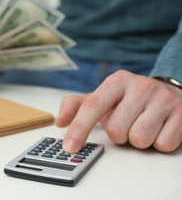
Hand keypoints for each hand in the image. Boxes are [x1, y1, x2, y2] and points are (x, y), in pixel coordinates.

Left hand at [56, 70, 181, 152]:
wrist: (169, 92)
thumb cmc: (129, 99)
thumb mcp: (102, 97)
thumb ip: (77, 106)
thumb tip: (59, 122)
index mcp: (116, 81)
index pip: (93, 105)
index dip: (79, 128)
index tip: (69, 147)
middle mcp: (140, 86)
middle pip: (116, 130)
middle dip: (119, 135)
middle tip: (126, 124)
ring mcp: (163, 99)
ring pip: (139, 139)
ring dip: (137, 141)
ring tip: (142, 126)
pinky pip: (163, 144)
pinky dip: (158, 143)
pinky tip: (159, 129)